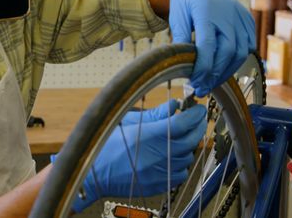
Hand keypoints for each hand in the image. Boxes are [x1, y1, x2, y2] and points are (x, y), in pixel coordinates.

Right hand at [64, 100, 207, 212]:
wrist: (94, 174)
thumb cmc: (105, 146)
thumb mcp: (126, 122)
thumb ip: (154, 115)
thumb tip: (174, 105)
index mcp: (146, 136)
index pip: (181, 123)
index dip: (194, 115)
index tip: (197, 109)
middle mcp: (155, 155)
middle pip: (190, 139)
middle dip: (197, 126)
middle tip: (195, 119)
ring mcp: (158, 172)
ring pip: (188, 156)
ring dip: (188, 145)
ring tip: (178, 137)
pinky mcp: (159, 185)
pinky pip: (181, 173)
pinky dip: (181, 163)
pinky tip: (171, 156)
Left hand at [168, 0, 255, 96]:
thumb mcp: (176, 16)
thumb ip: (179, 39)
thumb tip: (181, 66)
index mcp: (206, 10)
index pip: (208, 46)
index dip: (203, 68)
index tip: (194, 82)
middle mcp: (228, 13)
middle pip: (227, 52)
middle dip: (215, 74)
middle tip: (200, 88)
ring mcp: (240, 16)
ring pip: (240, 52)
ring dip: (226, 72)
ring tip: (210, 83)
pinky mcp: (247, 20)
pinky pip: (248, 46)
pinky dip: (237, 60)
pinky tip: (223, 69)